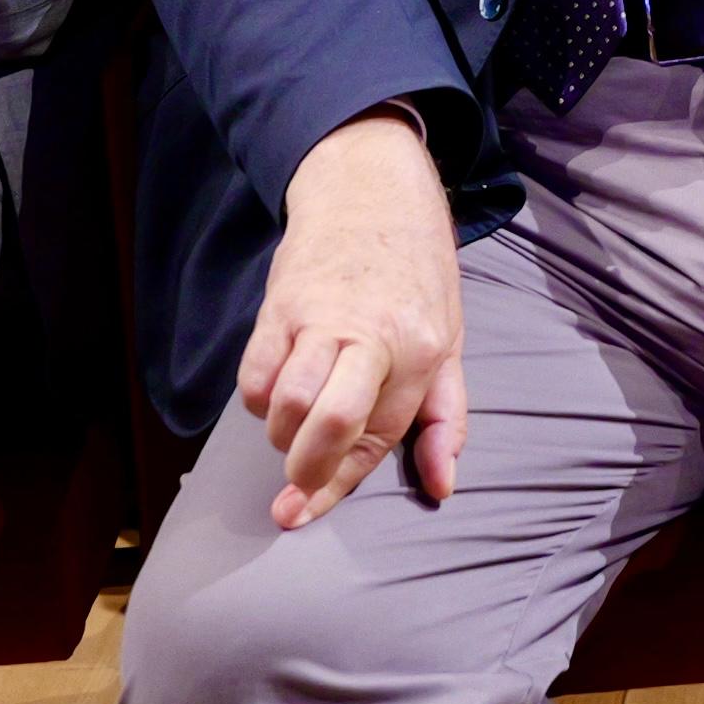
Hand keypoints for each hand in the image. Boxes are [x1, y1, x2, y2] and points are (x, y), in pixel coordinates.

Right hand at [241, 113, 463, 528]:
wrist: (371, 190)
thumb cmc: (416, 272)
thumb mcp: (450, 340)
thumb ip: (446, 417)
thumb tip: (443, 485)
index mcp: (420, 349)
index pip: (378, 436)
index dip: (337, 485)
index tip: (302, 512)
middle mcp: (372, 335)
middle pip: (332, 421)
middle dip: (306, 470)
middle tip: (294, 488)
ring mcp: (321, 318)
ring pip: (286, 399)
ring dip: (280, 435)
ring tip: (291, 433)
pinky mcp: (280, 306)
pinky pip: (253, 373)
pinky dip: (257, 400)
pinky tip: (273, 396)